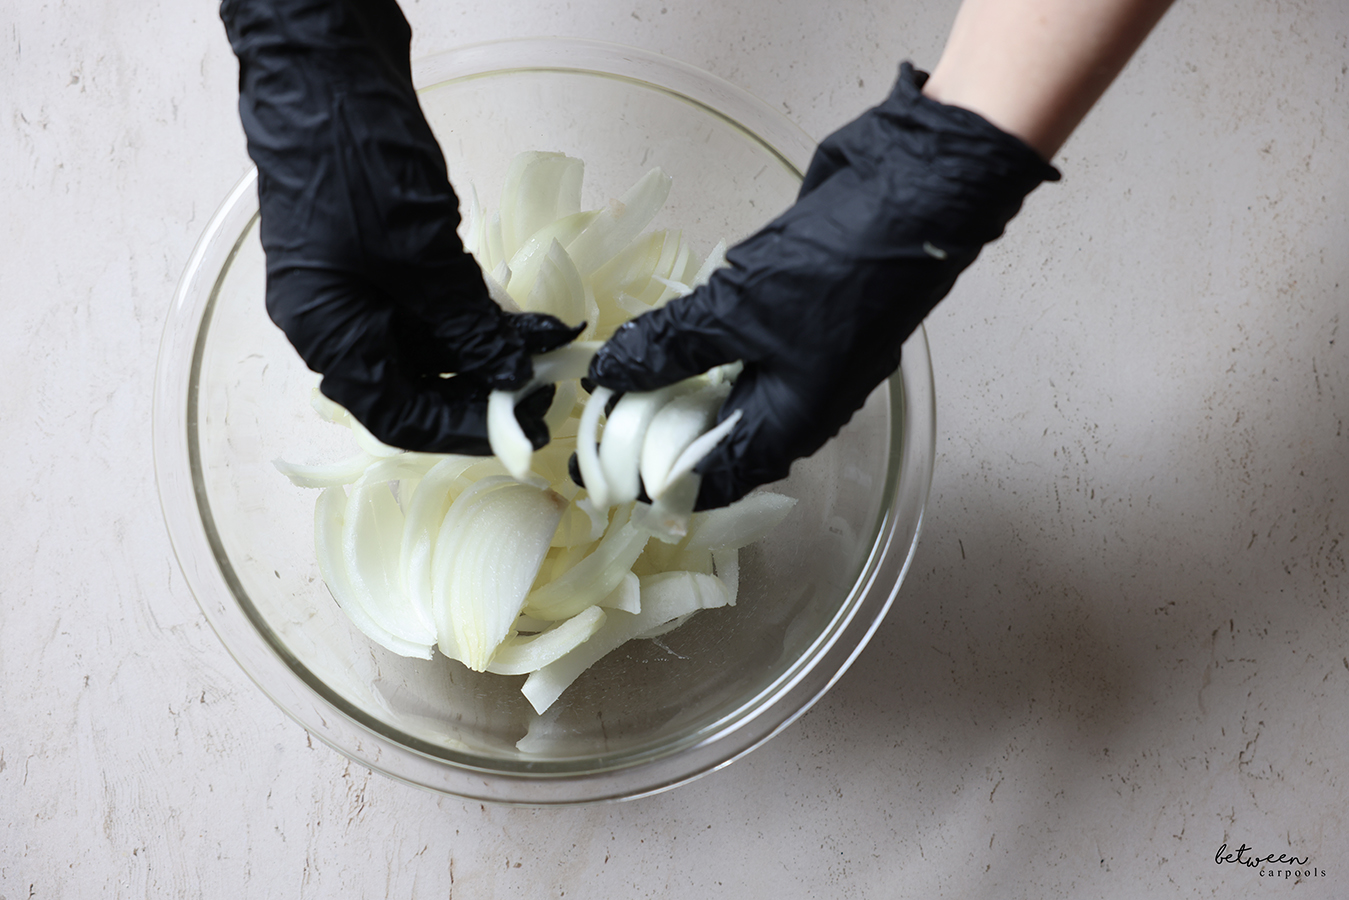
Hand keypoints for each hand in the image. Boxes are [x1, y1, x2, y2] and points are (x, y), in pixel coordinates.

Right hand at [221, 0, 579, 454]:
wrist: (324, 65)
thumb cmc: (355, 162)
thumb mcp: (419, 256)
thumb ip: (465, 323)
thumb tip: (508, 375)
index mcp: (327, 333)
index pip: (398, 416)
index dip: (463, 430)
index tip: (524, 424)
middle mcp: (338, 319)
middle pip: (418, 383)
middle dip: (484, 387)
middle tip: (546, 387)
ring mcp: (361, 283)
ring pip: (434, 342)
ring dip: (491, 346)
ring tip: (549, 345)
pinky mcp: (385, 251)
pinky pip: (436, 301)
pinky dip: (480, 310)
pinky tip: (529, 314)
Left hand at [588, 63, 1058, 508]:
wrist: (915, 190)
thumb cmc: (836, 270)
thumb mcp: (739, 312)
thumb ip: (671, 346)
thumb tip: (608, 375)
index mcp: (794, 424)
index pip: (718, 479)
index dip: (659, 481)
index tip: (602, 468)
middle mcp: (799, 400)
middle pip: (718, 435)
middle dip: (658, 428)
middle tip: (595, 413)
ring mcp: (802, 353)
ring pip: (727, 385)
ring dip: (677, 380)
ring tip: (618, 370)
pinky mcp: (796, 309)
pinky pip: (738, 342)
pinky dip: (700, 341)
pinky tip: (664, 327)